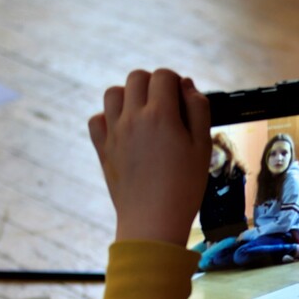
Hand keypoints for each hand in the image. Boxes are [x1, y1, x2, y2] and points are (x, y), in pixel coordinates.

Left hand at [87, 69, 209, 245]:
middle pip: (136, 77)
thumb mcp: (202, 147)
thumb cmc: (184, 187)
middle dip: (153, 83)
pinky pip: (96, 119)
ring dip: (128, 95)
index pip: (164, 76)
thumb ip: (198, 110)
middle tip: (166, 104)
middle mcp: (132, 118)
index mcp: (160, 115)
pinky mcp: (102, 149)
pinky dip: (108, 117)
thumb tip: (187, 86)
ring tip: (143, 113)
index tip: (183, 99)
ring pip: (112, 92)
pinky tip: (123, 129)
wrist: (153, 222)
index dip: (176, 82)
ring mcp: (114, 133)